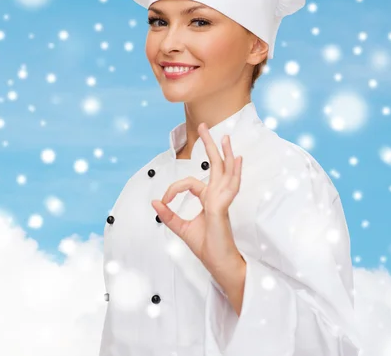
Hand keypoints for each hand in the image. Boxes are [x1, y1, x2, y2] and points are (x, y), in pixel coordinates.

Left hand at [152, 122, 243, 276]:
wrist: (220, 265)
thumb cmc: (207, 247)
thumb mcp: (181, 229)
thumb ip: (168, 216)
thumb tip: (154, 201)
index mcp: (208, 199)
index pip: (190, 183)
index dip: (172, 189)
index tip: (162, 202)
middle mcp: (217, 197)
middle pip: (215, 166)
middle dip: (210, 145)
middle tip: (205, 125)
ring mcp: (222, 202)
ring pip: (224, 172)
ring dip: (225, 153)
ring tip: (225, 136)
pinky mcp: (222, 209)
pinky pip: (227, 189)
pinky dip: (233, 173)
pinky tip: (236, 159)